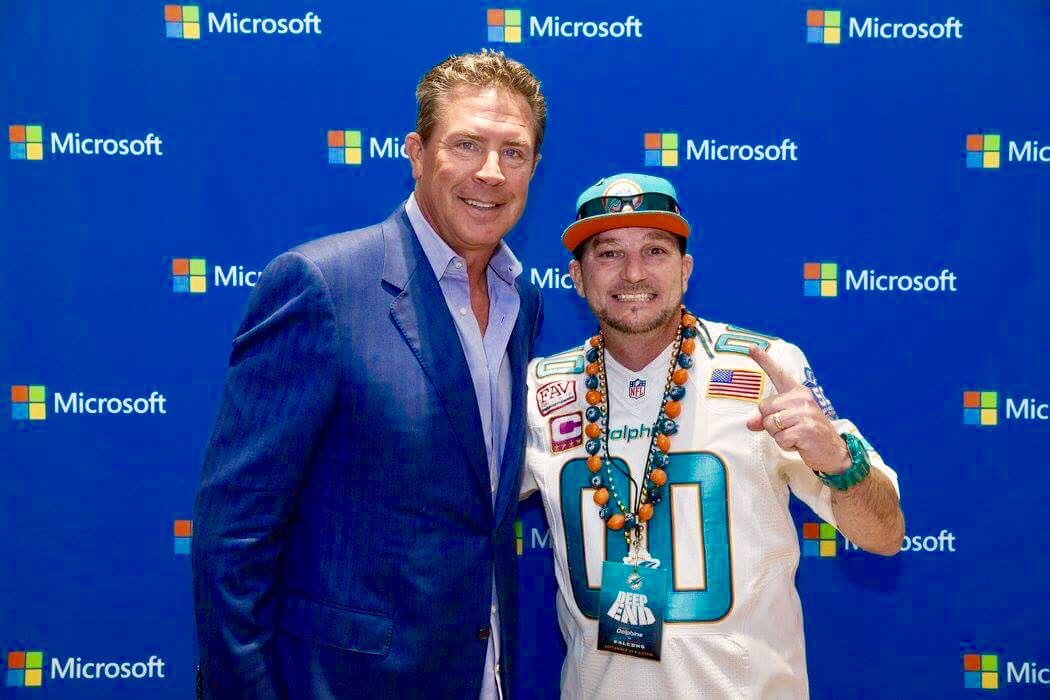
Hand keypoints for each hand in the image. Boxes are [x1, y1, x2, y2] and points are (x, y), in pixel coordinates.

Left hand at [745, 346, 849, 473]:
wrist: (834, 452)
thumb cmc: (807, 434)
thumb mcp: (786, 423)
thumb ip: (767, 418)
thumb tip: (750, 422)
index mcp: (797, 392)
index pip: (777, 374)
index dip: (763, 360)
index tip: (751, 347)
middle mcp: (801, 398)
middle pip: (764, 407)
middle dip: (771, 423)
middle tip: (790, 429)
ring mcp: (805, 412)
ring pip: (770, 424)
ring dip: (779, 435)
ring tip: (796, 436)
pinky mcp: (806, 429)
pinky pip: (780, 438)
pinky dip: (786, 444)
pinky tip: (800, 443)